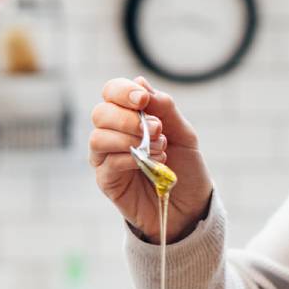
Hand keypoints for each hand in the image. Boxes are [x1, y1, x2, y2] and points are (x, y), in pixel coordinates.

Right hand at [88, 74, 212, 242]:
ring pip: (98, 137)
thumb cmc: (186, 169)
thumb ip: (164, 108)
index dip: (123, 91)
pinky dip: (129, 158)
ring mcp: (106, 158)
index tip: (143, 100)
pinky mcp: (107, 181)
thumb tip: (140, 81)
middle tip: (155, 128)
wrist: (191, 207)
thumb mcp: (184, 134)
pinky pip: (107, 163)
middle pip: (101, 113)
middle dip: (127, 117)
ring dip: (128, 139)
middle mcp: (113, 134)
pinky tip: (150, 163)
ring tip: (158, 148)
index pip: (112, 92)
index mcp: (129, 116)